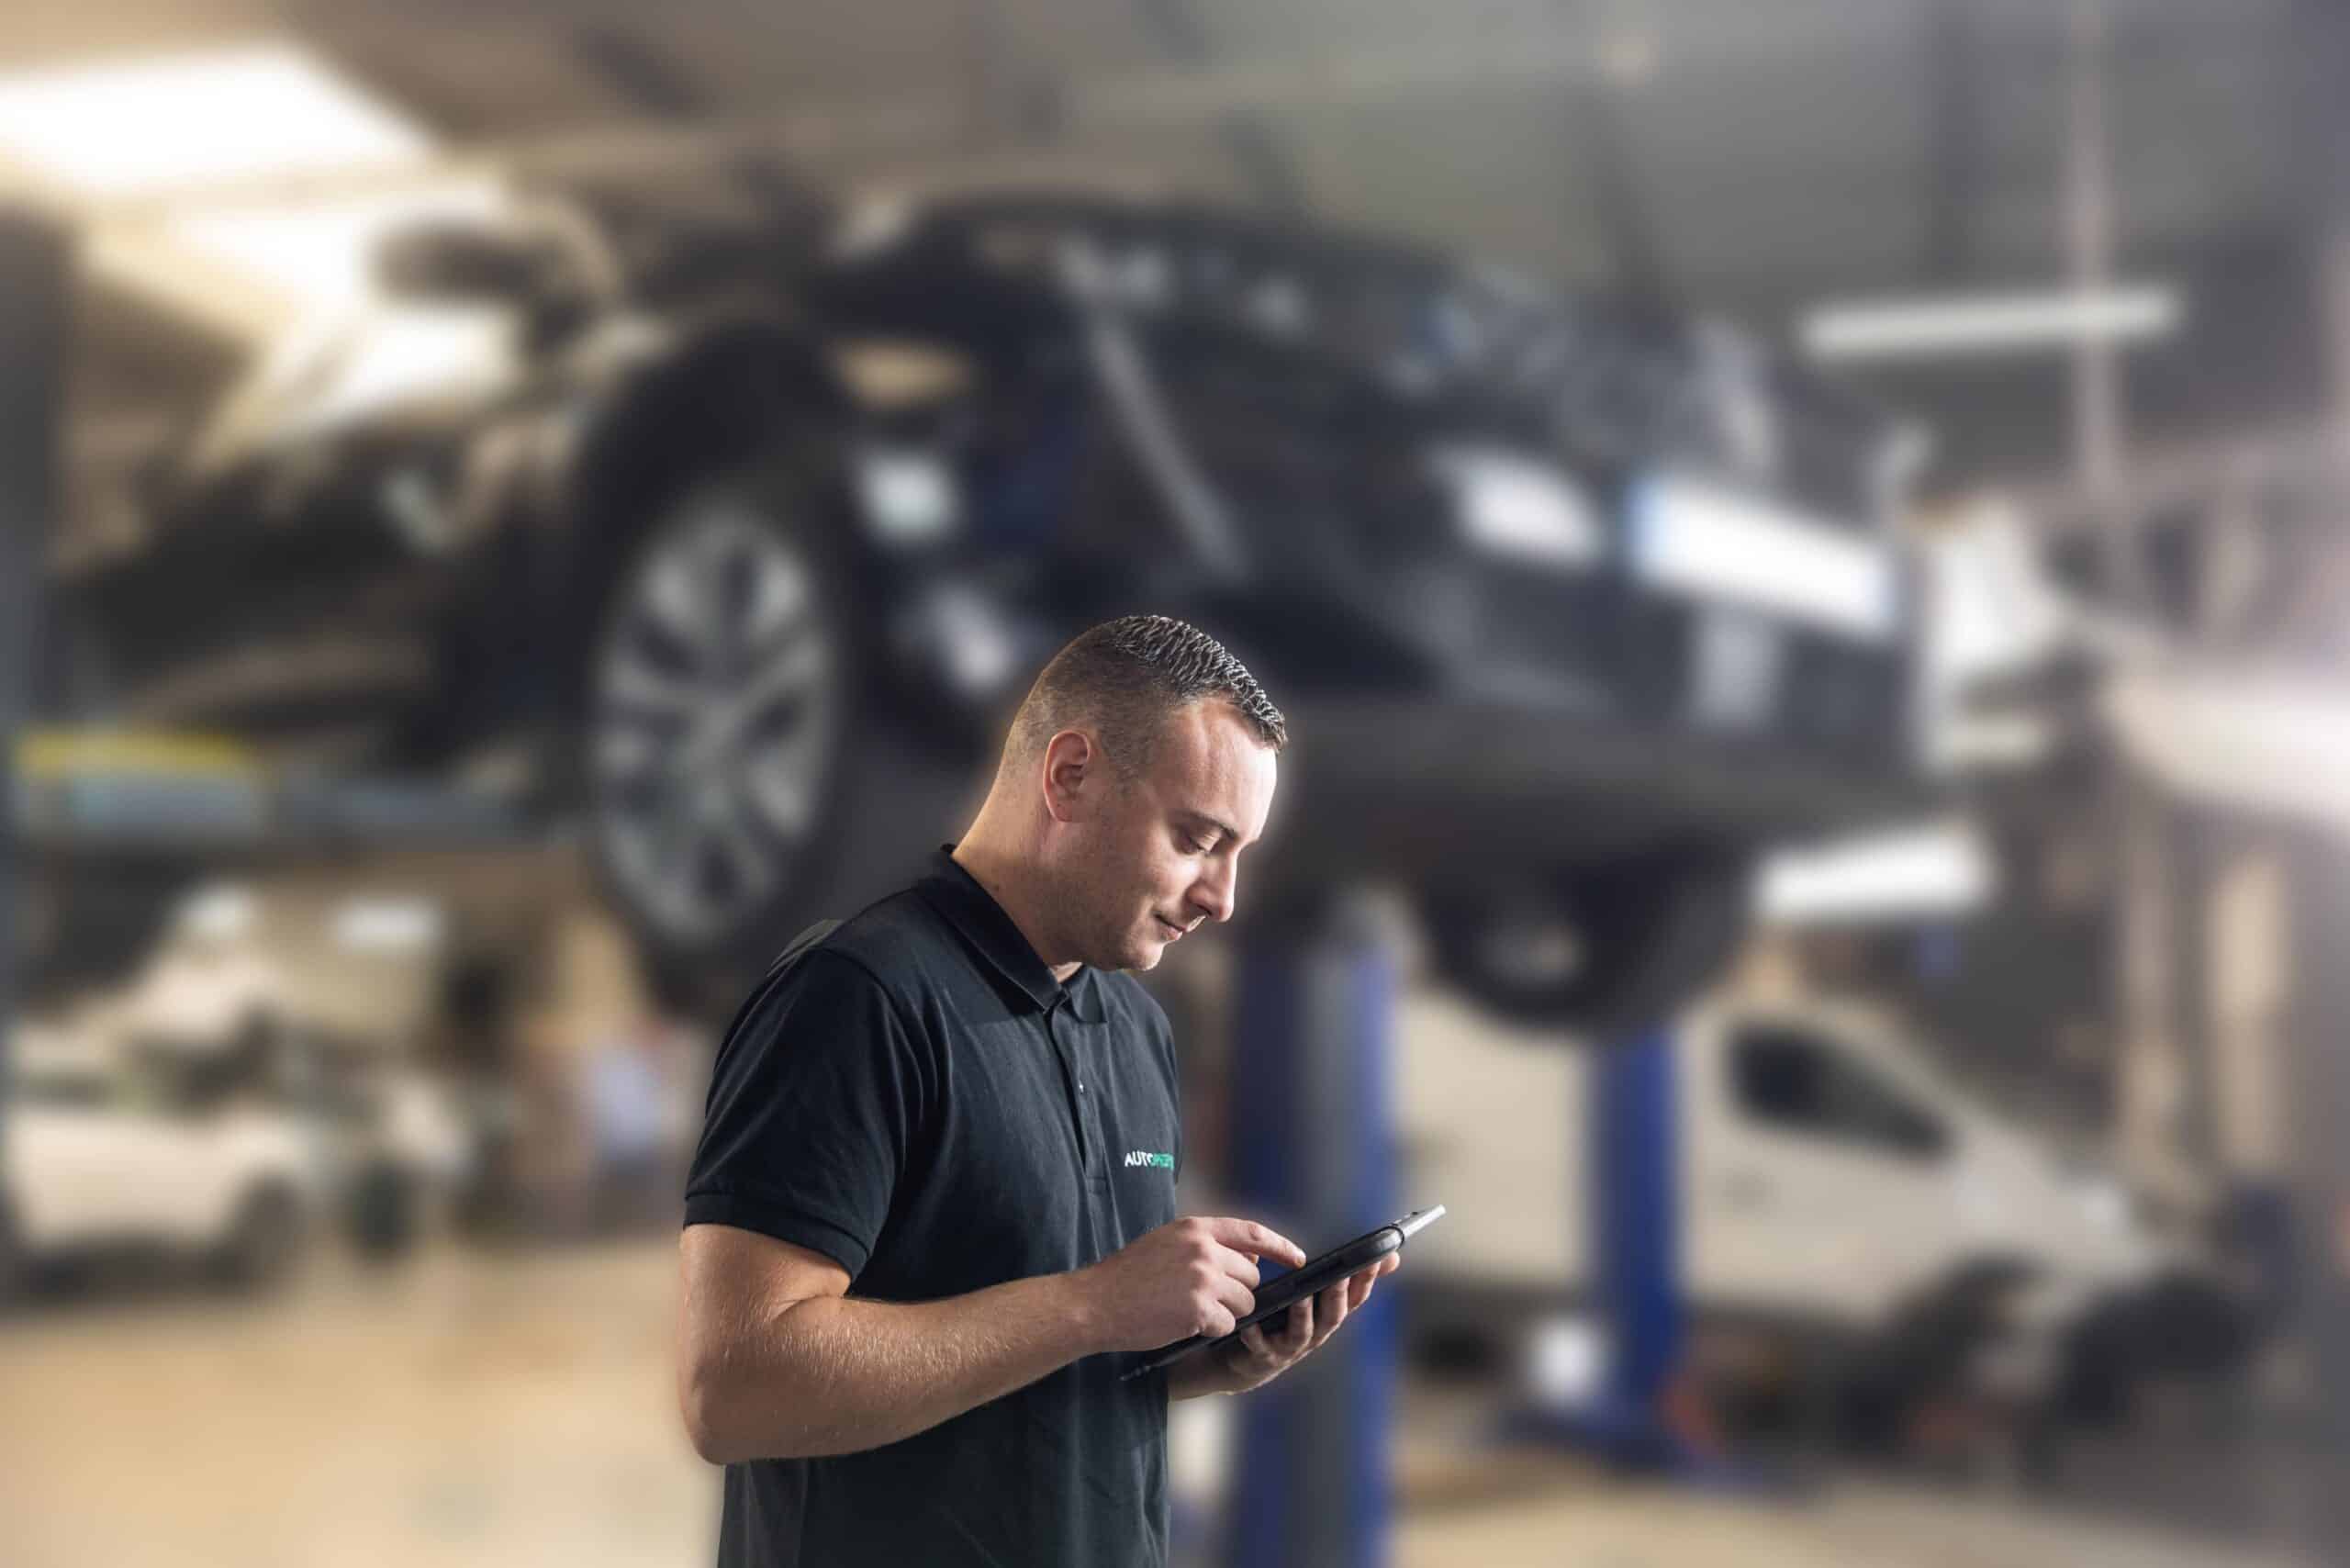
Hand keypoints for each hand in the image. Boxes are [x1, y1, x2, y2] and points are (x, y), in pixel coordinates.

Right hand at [1077, 1215, 1307, 1354]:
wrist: (1096, 1303)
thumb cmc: (1128, 1275)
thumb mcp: (1167, 1243)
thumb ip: (1205, 1245)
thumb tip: (1248, 1253)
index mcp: (1196, 1228)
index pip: (1252, 1233)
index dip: (1280, 1246)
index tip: (1298, 1257)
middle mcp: (1204, 1250)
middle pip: (1250, 1275)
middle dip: (1238, 1291)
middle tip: (1208, 1300)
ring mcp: (1203, 1279)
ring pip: (1244, 1303)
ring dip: (1225, 1313)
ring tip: (1191, 1312)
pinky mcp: (1199, 1310)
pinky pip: (1227, 1325)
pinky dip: (1211, 1330)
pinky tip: (1185, 1325)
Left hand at [1189, 1252, 1401, 1398]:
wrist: (1248, 1361)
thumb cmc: (1287, 1321)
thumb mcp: (1318, 1297)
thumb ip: (1346, 1276)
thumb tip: (1391, 1256)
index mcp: (1328, 1315)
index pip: (1356, 1297)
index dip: (1368, 1279)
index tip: (1378, 1258)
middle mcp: (1316, 1333)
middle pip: (1333, 1316)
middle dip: (1337, 1295)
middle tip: (1340, 1276)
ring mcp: (1291, 1348)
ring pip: (1302, 1332)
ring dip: (1303, 1314)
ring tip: (1301, 1296)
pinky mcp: (1264, 1357)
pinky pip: (1261, 1347)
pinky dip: (1256, 1336)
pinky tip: (1251, 1325)